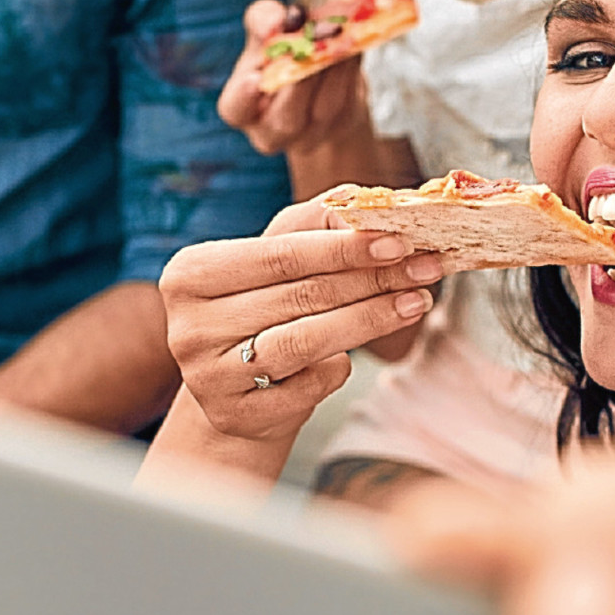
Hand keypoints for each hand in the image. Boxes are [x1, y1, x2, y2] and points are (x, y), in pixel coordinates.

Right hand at [157, 200, 441, 444]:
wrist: (232, 392)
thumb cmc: (259, 311)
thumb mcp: (274, 260)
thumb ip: (312, 224)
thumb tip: (360, 199)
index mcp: (191, 273)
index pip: (280, 255)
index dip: (344, 248)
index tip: (399, 241)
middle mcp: (189, 325)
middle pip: (299, 296)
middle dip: (371, 279)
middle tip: (425, 269)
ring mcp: (208, 376)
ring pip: (304, 341)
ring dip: (369, 320)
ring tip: (415, 303)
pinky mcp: (234, 415)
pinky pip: (305, 387)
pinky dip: (337, 369)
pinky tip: (353, 357)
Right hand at [217, 0, 373, 158]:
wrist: (319, 67)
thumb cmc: (280, 49)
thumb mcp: (265, 29)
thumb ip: (263, 20)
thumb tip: (278, 22)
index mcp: (240, 108)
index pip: (236, 110)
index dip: (244, 98)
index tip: (254, 79)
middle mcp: (271, 132)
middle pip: (286, 118)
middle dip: (301, 82)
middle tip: (312, 47)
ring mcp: (309, 136)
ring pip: (323, 109)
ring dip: (333, 70)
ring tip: (338, 35)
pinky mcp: (341, 125)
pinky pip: (348, 100)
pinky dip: (350, 70)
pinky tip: (352, 45)